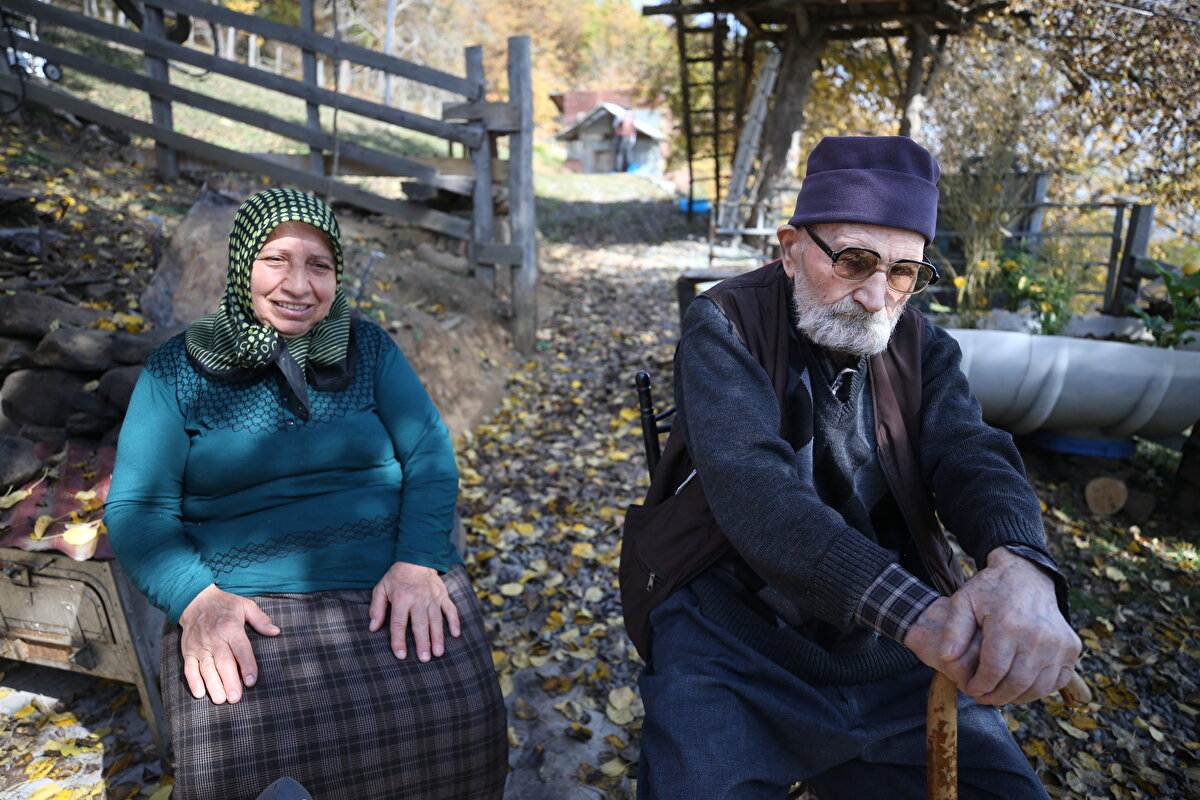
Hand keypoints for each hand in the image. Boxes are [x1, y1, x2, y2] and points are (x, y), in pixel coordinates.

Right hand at [178, 584, 279, 703]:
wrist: (195, 600)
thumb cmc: (225, 605)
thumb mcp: (245, 605)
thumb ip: (260, 619)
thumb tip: (276, 632)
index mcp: (231, 627)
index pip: (241, 649)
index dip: (247, 665)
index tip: (251, 681)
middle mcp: (214, 638)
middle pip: (223, 662)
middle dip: (229, 681)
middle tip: (236, 698)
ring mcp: (199, 646)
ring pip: (206, 668)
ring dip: (213, 685)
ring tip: (220, 699)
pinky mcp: (188, 651)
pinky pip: (189, 668)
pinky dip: (193, 681)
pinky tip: (199, 693)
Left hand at [369, 562, 460, 661]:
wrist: (416, 559)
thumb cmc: (396, 577)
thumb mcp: (381, 589)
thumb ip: (377, 609)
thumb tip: (373, 628)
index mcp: (401, 599)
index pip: (398, 623)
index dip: (399, 641)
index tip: (400, 655)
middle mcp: (418, 599)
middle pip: (420, 624)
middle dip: (422, 643)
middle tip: (424, 659)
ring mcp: (432, 598)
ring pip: (436, 620)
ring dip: (438, 637)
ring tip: (438, 653)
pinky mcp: (443, 596)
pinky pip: (450, 610)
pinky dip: (454, 621)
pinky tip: (455, 634)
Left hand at [908, 547, 1079, 704]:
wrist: (1026, 575)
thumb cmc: (989, 590)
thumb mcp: (962, 602)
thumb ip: (952, 631)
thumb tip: (945, 658)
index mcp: (1007, 625)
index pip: (993, 671)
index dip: (979, 686)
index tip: (969, 689)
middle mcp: (1038, 635)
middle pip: (1016, 683)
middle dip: (996, 696)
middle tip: (982, 697)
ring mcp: (1058, 643)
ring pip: (1038, 687)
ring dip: (1017, 697)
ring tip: (999, 694)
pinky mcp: (1071, 647)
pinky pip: (1057, 681)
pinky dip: (1039, 690)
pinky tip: (1021, 687)